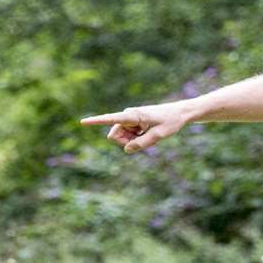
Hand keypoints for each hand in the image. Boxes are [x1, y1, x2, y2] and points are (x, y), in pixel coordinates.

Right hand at [80, 101, 194, 152]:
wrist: (180, 113)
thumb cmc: (171, 122)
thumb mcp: (159, 136)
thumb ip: (142, 144)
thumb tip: (126, 150)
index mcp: (133, 116)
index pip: (110, 119)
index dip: (96, 121)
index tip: (82, 122)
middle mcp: (128, 116)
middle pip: (114, 135)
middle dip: (124, 142)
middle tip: (143, 141)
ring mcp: (130, 119)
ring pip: (121, 137)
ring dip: (132, 141)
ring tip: (148, 135)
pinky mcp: (133, 123)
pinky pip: (128, 136)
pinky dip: (136, 138)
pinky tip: (148, 133)